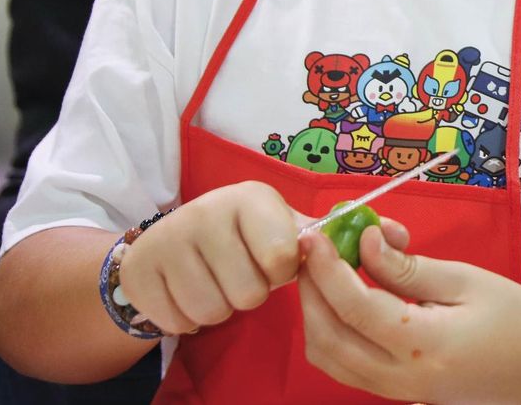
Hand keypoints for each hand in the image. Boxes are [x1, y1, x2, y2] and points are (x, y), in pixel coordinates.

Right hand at [117, 181, 302, 334]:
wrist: (168, 242)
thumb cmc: (242, 237)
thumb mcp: (278, 225)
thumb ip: (320, 235)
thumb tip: (379, 233)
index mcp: (251, 198)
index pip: (282, 257)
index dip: (281, 272)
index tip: (271, 261)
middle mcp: (207, 211)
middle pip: (248, 293)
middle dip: (249, 294)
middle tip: (238, 273)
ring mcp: (169, 239)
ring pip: (214, 311)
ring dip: (220, 308)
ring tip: (215, 282)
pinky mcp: (141, 271)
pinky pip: (179, 321)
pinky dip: (187, 317)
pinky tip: (186, 291)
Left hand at [298, 224, 520, 403]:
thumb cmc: (518, 319)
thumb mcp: (468, 281)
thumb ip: (410, 267)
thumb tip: (365, 243)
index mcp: (425, 345)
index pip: (355, 307)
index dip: (328, 268)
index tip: (317, 235)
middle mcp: (403, 378)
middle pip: (329, 337)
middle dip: (311, 290)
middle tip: (314, 249)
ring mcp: (398, 392)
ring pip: (329, 358)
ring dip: (316, 313)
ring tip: (325, 271)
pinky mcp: (399, 393)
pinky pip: (346, 367)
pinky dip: (331, 333)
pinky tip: (343, 300)